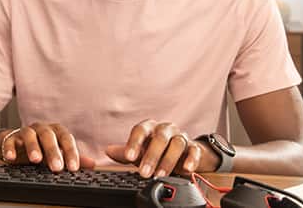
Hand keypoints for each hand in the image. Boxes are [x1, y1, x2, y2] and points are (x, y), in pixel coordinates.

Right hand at [1, 123, 95, 171]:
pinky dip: (10, 148)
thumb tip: (92, 164)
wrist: (17, 143)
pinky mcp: (10, 138)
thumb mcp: (57, 153)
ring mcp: (25, 132)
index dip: (70, 152)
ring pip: (29, 135)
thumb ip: (72, 157)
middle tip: (57, 167)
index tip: (73, 168)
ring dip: (33, 147)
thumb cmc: (42, 148)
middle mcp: (41, 129)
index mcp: (55, 131)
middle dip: (53, 151)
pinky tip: (11, 158)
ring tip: (35, 160)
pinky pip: (9, 141)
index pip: (65, 139)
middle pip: (48, 136)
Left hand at [105, 120, 220, 177]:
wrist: (182, 151)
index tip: (129, 157)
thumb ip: (125, 152)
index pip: (140, 130)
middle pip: (159, 138)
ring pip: (176, 144)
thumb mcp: (139, 151)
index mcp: (150, 128)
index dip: (134, 143)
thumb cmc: (156, 149)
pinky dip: (191, 159)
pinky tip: (187, 169)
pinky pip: (194, 150)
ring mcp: (180, 136)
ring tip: (160, 175)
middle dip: (151, 156)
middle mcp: (165, 129)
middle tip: (144, 173)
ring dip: (168, 160)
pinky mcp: (194, 147)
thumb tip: (108, 150)